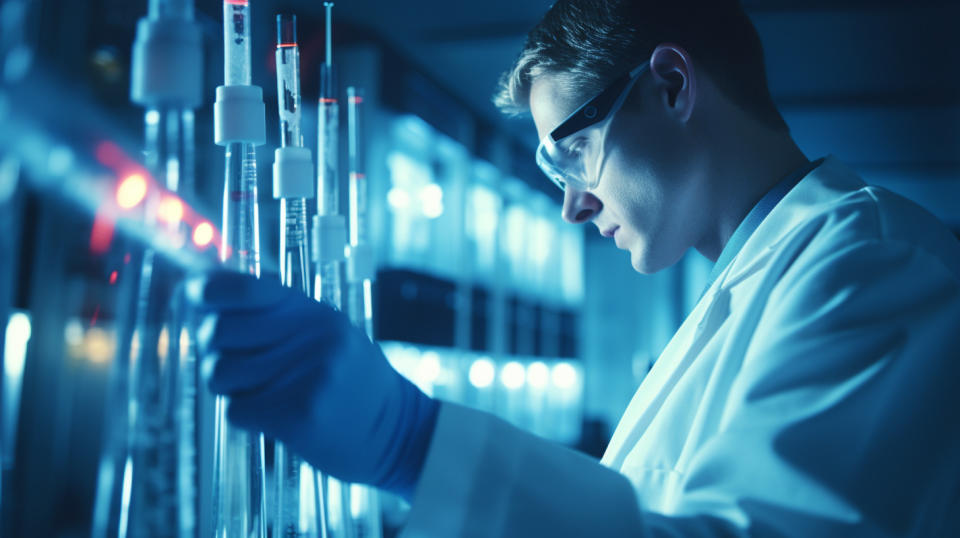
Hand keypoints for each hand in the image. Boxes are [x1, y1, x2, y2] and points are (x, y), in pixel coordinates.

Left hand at [189, 270, 438, 498]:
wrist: (399, 434)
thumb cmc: (355, 384)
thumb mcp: (330, 334)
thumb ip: (282, 317)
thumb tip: (213, 295)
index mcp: (316, 313)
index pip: (246, 288)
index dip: (208, 291)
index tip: (194, 297)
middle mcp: (312, 337)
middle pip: (219, 332)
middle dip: (214, 351)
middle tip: (234, 365)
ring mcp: (306, 375)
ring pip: (220, 373)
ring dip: (230, 388)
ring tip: (262, 394)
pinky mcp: (298, 414)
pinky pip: (237, 411)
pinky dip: (247, 417)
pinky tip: (276, 417)